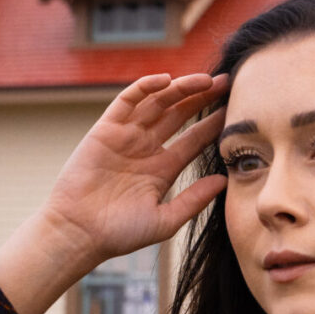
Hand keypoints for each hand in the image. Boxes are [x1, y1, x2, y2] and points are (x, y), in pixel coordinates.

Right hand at [43, 71, 228, 263]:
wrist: (79, 233)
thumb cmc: (119, 234)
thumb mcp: (165, 220)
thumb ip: (194, 200)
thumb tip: (224, 181)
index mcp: (162, 168)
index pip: (194, 139)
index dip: (213, 123)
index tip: (236, 108)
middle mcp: (146, 148)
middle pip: (179, 114)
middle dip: (202, 97)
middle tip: (228, 82)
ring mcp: (126, 137)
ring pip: (157, 102)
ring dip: (180, 88)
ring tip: (205, 79)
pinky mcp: (105, 130)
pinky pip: (127, 101)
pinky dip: (145, 87)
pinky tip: (166, 79)